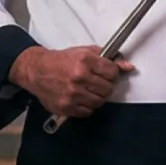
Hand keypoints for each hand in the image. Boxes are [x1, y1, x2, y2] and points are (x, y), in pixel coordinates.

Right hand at [10, 45, 134, 120]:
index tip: (106, 74)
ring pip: (99, 102)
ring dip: (96, 97)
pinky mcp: (66, 107)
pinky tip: (79, 97)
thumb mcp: (84, 52)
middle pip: (108, 89)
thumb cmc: (61, 61)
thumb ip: (108, 58)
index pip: (112, 72)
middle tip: (96, 82)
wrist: (37, 70)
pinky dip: (86, 106)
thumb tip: (128, 66)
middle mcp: (79, 78)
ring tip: (87, 90)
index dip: (111, 73)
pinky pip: (87, 112)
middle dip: (104, 86)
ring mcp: (72, 94)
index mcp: (85, 61)